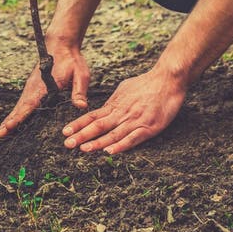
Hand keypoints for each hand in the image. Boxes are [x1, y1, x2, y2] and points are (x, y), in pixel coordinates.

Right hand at [0, 41, 89, 137]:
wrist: (61, 44)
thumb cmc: (72, 60)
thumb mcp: (80, 74)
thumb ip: (79, 91)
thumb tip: (81, 106)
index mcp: (45, 86)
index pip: (30, 104)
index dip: (20, 116)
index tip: (9, 126)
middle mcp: (34, 87)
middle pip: (20, 107)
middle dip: (10, 121)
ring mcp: (32, 86)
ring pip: (20, 104)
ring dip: (11, 117)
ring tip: (2, 131)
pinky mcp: (33, 86)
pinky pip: (23, 101)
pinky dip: (17, 111)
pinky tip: (14, 120)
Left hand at [62, 68, 186, 154]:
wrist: (167, 79)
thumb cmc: (147, 83)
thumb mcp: (125, 89)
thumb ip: (114, 101)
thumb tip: (104, 108)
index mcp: (115, 104)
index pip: (93, 116)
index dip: (78, 124)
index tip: (65, 131)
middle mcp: (122, 113)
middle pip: (98, 126)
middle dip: (81, 135)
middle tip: (67, 143)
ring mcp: (135, 120)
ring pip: (113, 134)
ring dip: (97, 143)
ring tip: (83, 149)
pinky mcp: (149, 127)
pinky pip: (133, 138)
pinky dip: (121, 145)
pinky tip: (110, 151)